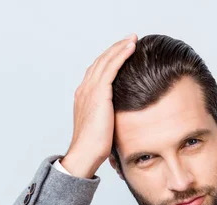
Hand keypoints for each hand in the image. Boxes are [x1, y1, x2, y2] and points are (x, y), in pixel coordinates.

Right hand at [62, 33, 137, 178]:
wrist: (85, 154)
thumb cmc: (94, 147)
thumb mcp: (103, 126)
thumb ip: (109, 116)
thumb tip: (122, 118)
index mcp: (84, 96)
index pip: (97, 72)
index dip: (109, 60)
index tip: (122, 53)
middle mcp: (84, 89)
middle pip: (100, 62)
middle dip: (115, 49)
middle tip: (129, 39)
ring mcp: (90, 90)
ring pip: (106, 61)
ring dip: (120, 47)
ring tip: (132, 39)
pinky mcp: (99, 93)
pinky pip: (111, 67)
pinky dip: (121, 54)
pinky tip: (131, 48)